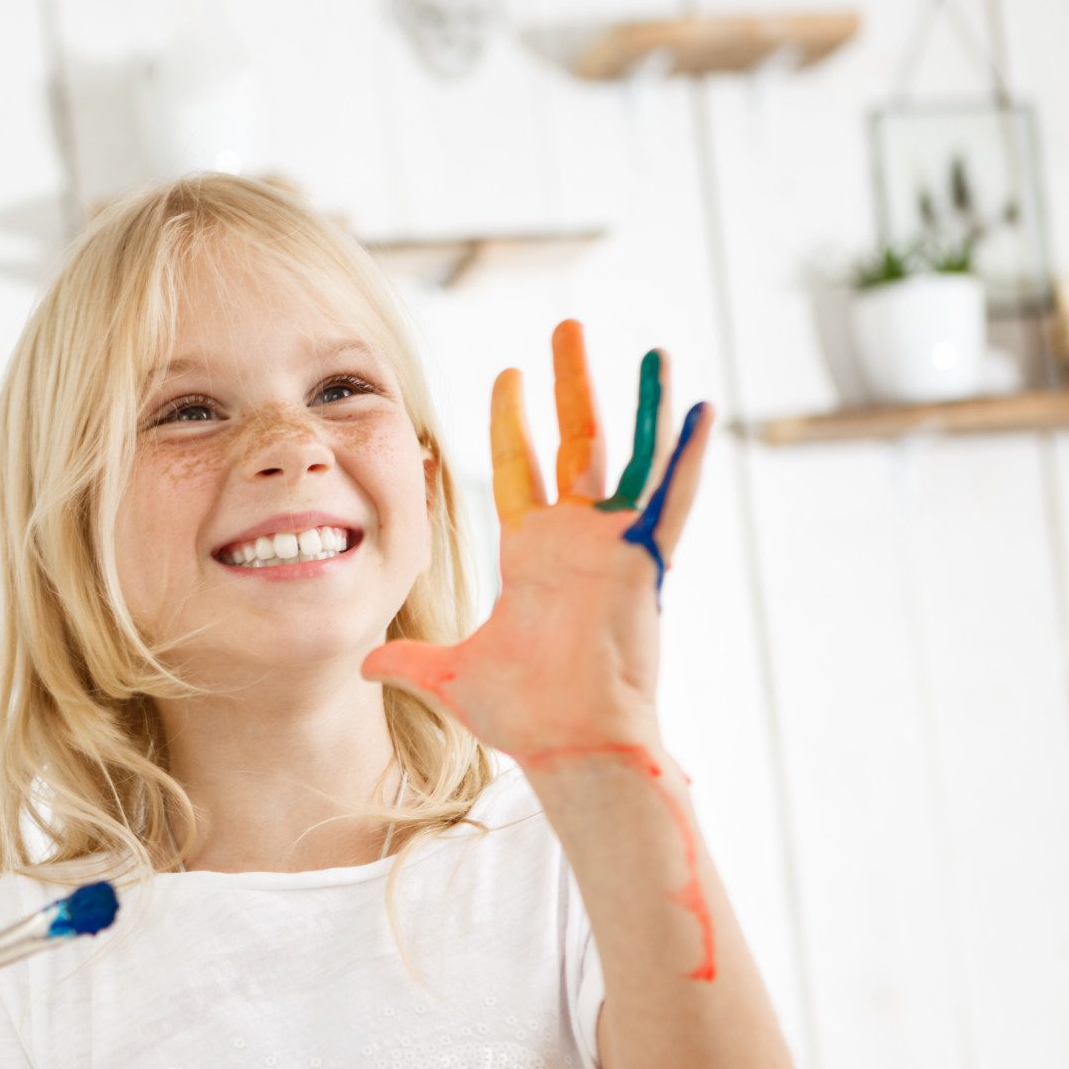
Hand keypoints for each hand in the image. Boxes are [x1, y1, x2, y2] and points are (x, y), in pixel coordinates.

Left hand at [363, 322, 710, 764]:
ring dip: (642, 404)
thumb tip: (366, 664)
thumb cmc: (526, 715)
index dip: (514, 419)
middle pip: (574, 440)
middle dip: (570, 382)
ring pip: (630, 456)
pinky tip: (702, 409)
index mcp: (533, 553)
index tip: (509, 372)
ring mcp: (613, 546)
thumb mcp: (452, 675)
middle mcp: (575, 539)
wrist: (571, 743)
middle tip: (568, 325)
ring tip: (652, 351)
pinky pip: (671, 499)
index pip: (521, 467)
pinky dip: (688, 456)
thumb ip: (409, 661)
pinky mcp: (644, 562)